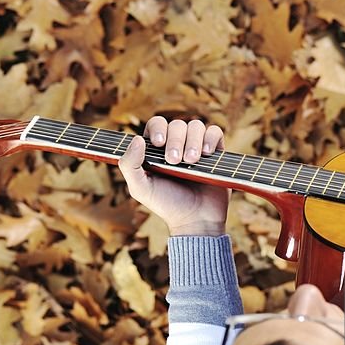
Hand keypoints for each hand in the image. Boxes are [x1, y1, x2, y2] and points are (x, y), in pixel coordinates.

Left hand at [118, 116, 230, 235]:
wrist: (195, 220)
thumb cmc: (166, 205)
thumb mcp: (140, 188)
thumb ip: (129, 165)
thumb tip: (137, 138)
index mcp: (157, 150)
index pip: (157, 124)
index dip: (158, 128)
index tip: (159, 143)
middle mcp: (177, 145)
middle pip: (177, 124)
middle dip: (176, 140)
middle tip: (175, 162)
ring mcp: (197, 147)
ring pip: (196, 126)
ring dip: (193, 141)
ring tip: (191, 161)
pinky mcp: (215, 153)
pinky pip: (215, 132)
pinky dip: (210, 139)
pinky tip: (206, 155)